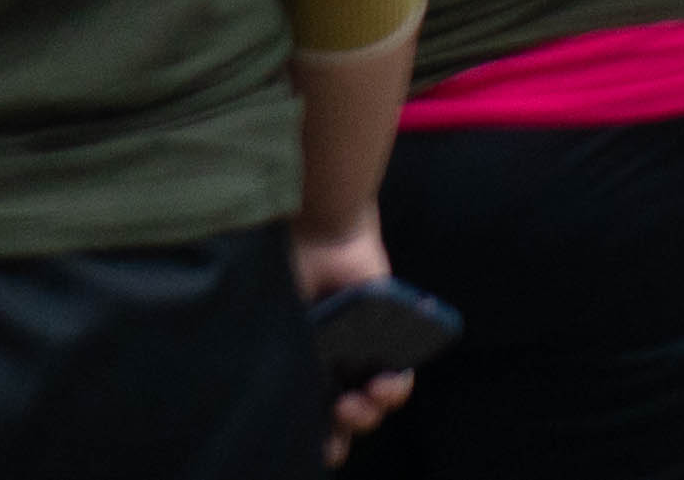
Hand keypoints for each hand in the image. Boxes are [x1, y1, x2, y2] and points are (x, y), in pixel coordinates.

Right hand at [290, 220, 413, 458]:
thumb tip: (281, 398)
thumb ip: (283, 358)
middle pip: (350, 415)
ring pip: (378, 398)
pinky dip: (400, 378)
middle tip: (346, 407)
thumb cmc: (290, 274)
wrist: (322, 232)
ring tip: (374, 390)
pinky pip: (402, 368)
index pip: (314, 417)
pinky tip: (392, 373)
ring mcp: (362, 352)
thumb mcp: (283, 322)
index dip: (323, 441)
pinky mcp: (391, 333)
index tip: (327, 451)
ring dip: (378, 405)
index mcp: (304, 366)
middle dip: (353, 423)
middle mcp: (333, 365)